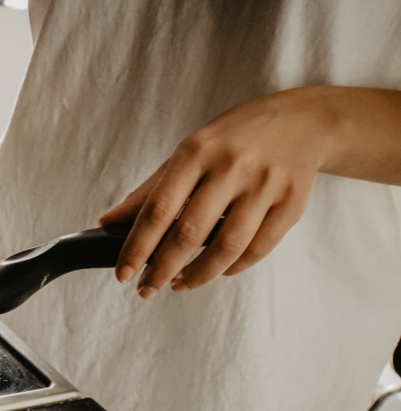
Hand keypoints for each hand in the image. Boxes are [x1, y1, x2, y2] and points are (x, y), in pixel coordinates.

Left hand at [100, 89, 331, 298]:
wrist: (302, 120)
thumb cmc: (234, 139)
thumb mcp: (189, 152)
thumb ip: (150, 190)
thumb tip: (108, 223)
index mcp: (197, 151)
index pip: (159, 209)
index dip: (137, 247)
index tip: (123, 274)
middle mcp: (232, 166)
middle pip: (189, 233)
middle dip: (162, 269)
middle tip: (147, 289)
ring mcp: (266, 184)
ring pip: (227, 247)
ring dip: (198, 275)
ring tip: (179, 284)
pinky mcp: (293, 202)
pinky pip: (258, 248)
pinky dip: (234, 267)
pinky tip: (216, 272)